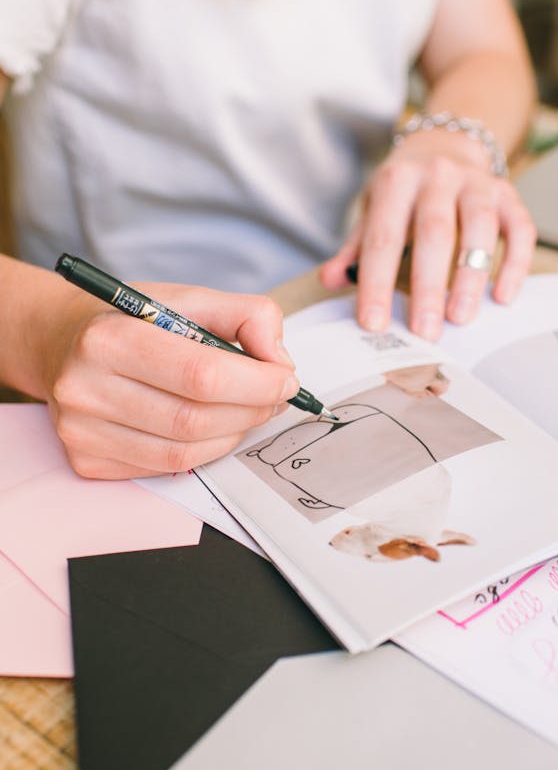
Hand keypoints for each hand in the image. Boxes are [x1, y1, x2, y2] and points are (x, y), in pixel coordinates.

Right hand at [41, 285, 298, 478]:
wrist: (60, 343)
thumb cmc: (131, 321)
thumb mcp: (186, 299)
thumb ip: (246, 316)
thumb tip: (280, 361)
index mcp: (109, 337)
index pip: (201, 375)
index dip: (256, 384)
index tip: (285, 380)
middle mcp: (85, 388)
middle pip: (195, 420)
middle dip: (251, 412)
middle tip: (272, 399)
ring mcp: (82, 432)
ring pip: (183, 454)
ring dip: (231, 436)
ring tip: (245, 413)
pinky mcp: (87, 462)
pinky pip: (163, 469)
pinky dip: (201, 452)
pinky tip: (208, 429)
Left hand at [320, 129, 535, 339]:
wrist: (444, 145)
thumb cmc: (404, 192)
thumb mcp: (374, 210)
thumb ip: (355, 248)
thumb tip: (330, 279)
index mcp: (397, 181)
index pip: (383, 237)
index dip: (377, 283)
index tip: (374, 323)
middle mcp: (438, 175)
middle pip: (434, 233)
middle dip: (429, 287)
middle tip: (426, 332)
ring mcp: (476, 182)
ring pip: (479, 229)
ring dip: (471, 278)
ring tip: (461, 317)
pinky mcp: (507, 193)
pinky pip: (519, 228)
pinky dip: (514, 264)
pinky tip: (503, 297)